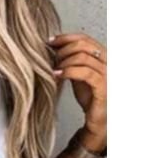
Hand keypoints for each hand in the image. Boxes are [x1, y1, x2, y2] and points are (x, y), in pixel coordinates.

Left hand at [49, 33, 106, 149]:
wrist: (98, 119)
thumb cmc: (89, 97)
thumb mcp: (78, 75)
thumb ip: (71, 62)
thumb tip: (54, 49)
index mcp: (103, 56)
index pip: (85, 38)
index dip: (66, 37)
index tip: (49, 41)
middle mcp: (108, 62)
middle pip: (84, 44)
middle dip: (63, 49)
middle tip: (50, 58)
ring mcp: (108, 73)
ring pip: (83, 57)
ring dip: (64, 61)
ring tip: (53, 69)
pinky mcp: (104, 86)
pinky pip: (85, 73)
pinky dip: (68, 71)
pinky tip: (57, 75)